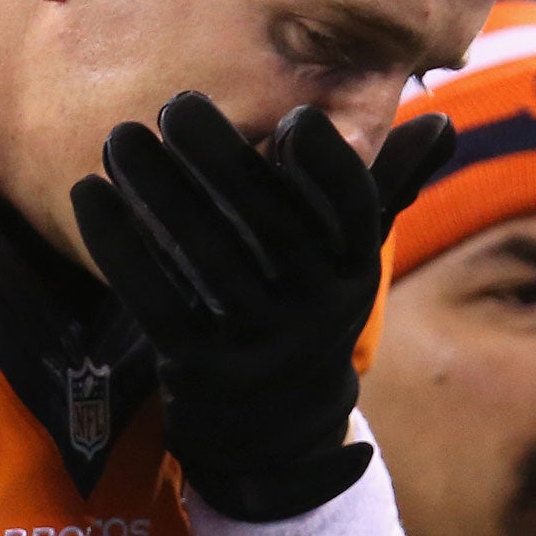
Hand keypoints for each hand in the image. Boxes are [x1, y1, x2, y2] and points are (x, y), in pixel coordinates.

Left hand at [72, 92, 453, 520]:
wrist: (272, 431)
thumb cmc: (306, 309)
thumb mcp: (349, 259)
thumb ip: (384, 187)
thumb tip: (446, 123)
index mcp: (354, 273)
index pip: (355, 215)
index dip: (329, 169)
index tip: (296, 120)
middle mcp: (314, 312)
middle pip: (266, 226)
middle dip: (220, 159)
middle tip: (176, 104)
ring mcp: (255, 346)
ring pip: (204, 256)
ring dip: (156, 189)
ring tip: (120, 138)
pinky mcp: (196, 368)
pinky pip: (153, 298)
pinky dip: (118, 242)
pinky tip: (89, 192)